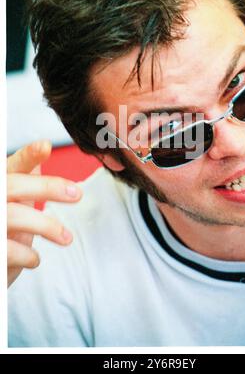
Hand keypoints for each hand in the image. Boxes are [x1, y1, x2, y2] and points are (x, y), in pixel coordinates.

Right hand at [7, 140, 81, 286]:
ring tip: (67, 238)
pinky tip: (35, 259)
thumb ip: (25, 179)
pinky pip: (9, 250)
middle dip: (47, 188)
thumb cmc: (4, 229)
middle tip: (77, 194)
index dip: (28, 155)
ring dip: (47, 226)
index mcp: (1, 183)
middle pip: (14, 186)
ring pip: (13, 216)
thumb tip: (42, 149)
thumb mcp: (13, 200)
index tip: (46, 146)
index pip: (12, 165)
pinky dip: (28, 255)